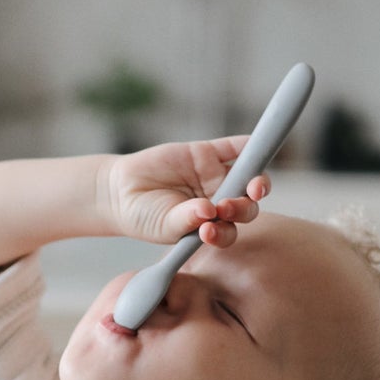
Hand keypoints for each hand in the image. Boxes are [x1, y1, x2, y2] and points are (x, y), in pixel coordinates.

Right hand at [103, 137, 268, 250]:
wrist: (122, 190)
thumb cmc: (145, 216)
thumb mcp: (164, 225)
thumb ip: (187, 220)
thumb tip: (209, 211)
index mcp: (210, 226)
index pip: (228, 231)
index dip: (224, 233)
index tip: (207, 232)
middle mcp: (218, 202)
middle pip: (244, 207)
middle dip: (242, 209)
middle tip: (226, 208)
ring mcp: (216, 177)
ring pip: (246, 178)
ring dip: (257, 182)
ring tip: (255, 187)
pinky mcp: (208, 153)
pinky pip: (234, 147)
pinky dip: (248, 146)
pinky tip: (255, 145)